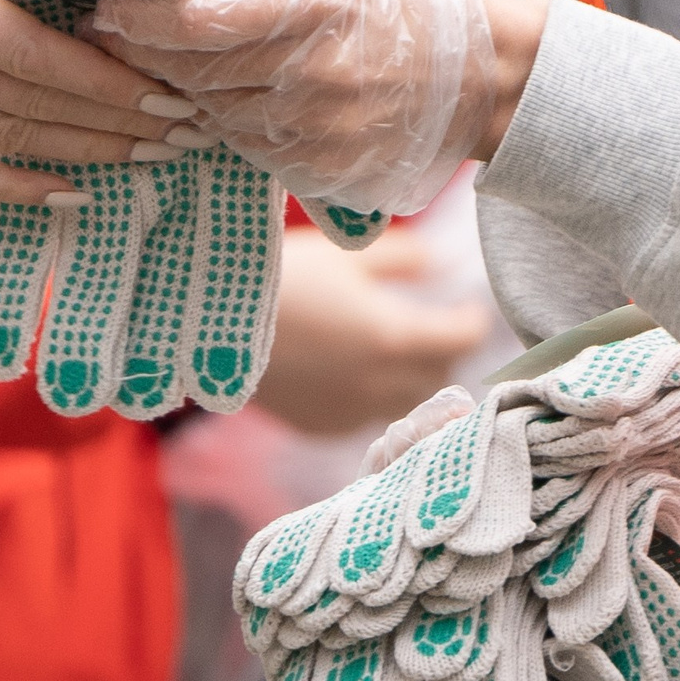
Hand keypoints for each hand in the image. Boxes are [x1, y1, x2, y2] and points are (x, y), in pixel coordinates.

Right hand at [0, 0, 198, 205]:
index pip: (41, 51)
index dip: (113, 75)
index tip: (172, 83)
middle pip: (41, 105)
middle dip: (122, 121)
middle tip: (190, 126)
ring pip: (8, 143)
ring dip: (85, 154)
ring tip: (150, 160)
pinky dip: (13, 186)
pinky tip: (64, 193)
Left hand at [88, 0, 499, 213]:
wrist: (483, 79)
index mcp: (317, 7)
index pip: (199, 21)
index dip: (140, 18)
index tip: (107, 7)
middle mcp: (313, 76)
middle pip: (192, 72)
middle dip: (142, 54)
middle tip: (111, 34)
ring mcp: (316, 131)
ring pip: (209, 113)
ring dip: (178, 88)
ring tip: (166, 61)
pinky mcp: (319, 171)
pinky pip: (242, 145)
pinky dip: (221, 119)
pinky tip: (221, 94)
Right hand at [255, 228, 491, 435]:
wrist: (208, 319)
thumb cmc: (283, 276)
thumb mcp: (347, 254)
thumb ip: (403, 259)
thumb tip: (436, 264)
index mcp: (395, 338)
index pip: (462, 338)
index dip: (471, 320)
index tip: (467, 307)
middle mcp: (379, 385)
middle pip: (439, 378)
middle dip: (443, 353)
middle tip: (433, 329)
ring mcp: (348, 413)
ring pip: (405, 406)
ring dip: (411, 382)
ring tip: (396, 357)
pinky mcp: (318, 426)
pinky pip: (363, 420)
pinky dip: (369, 400)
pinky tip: (351, 378)